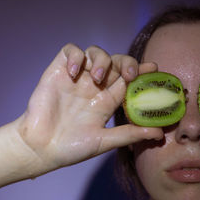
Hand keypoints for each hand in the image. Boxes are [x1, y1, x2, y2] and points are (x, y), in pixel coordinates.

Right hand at [16, 44, 162, 168]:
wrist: (40, 148)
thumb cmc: (72, 148)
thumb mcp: (105, 141)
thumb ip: (130, 134)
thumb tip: (160, 133)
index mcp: (108, 100)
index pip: (129, 80)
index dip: (142, 72)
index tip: (153, 68)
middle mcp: (95, 86)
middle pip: (117, 62)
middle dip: (127, 62)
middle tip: (129, 75)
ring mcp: (77, 77)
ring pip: (96, 52)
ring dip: (102, 60)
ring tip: (97, 78)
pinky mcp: (58, 71)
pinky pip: (70, 50)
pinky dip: (75, 56)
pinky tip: (73, 73)